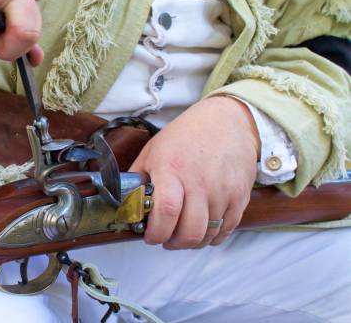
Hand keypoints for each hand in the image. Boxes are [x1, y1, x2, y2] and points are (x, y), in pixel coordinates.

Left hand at [130, 96, 259, 248]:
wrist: (228, 121)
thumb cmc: (186, 136)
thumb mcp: (153, 150)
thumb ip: (138, 178)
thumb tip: (124, 203)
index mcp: (172, 169)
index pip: (167, 211)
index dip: (156, 232)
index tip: (150, 236)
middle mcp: (200, 182)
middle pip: (190, 231)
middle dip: (173, 243)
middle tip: (165, 238)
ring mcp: (223, 191)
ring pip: (208, 235)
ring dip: (191, 242)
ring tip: (182, 234)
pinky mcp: (240, 196)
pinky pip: (227, 230)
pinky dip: (212, 237)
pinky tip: (202, 230)